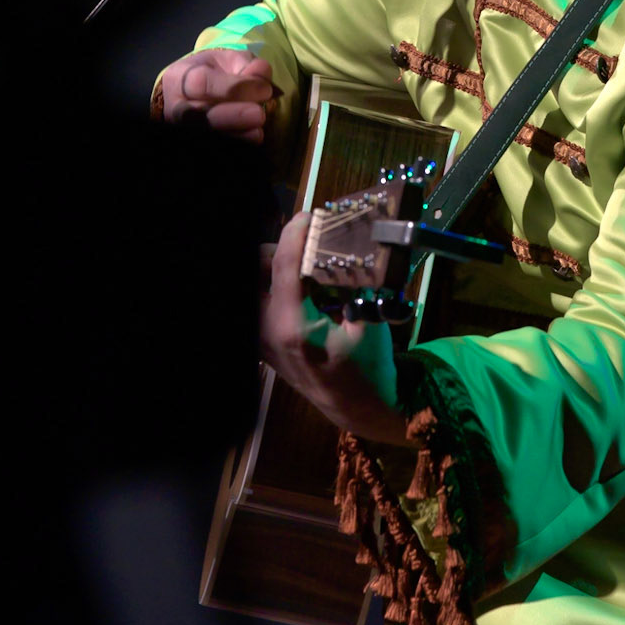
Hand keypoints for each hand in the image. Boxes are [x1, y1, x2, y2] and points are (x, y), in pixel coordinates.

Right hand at [158, 48, 272, 141]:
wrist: (196, 91)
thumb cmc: (214, 73)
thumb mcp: (228, 60)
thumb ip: (246, 64)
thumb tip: (261, 73)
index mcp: (179, 77)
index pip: (201, 83)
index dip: (234, 88)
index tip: (264, 89)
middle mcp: (176, 106)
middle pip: (197, 116)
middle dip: (232, 117)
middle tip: (259, 114)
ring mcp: (182, 127)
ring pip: (205, 134)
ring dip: (235, 136)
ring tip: (258, 132)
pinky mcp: (195, 141)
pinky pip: (215, 145)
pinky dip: (236, 144)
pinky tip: (252, 141)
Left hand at [259, 212, 408, 444]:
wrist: (357, 409)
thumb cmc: (369, 370)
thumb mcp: (370, 324)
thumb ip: (357, 285)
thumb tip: (356, 245)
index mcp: (292, 328)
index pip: (284, 264)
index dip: (295, 233)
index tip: (310, 216)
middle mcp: (266, 331)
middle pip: (257, 269)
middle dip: (279, 249)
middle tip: (308, 245)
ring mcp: (259, 338)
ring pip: (255, 283)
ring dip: (275, 266)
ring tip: (304, 265)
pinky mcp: (261, 341)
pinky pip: (260, 301)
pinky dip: (275, 285)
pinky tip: (300, 287)